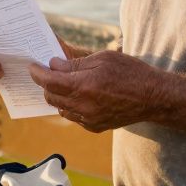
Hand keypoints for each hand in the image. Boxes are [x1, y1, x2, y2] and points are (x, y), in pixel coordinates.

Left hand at [28, 50, 161, 131]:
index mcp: (83, 86)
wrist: (153, 97)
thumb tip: (54, 66)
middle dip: (46, 84)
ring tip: (66, 83)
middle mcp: (83, 106)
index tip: (32, 66)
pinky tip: (80, 96)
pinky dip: (71, 106)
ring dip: (59, 96)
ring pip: (61, 108)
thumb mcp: (102, 58)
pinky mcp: (95, 127)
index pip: (48, 82)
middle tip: (49, 72)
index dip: (37, 73)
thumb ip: (75, 63)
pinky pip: (74, 117)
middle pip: (51, 97)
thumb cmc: (130, 72)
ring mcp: (89, 119)